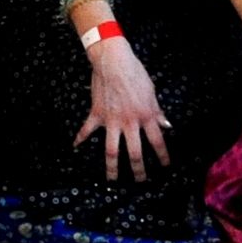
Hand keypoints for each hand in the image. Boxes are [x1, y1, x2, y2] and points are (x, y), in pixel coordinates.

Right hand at [74, 33, 172, 181]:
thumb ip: (157, 111)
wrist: (114, 61)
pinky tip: (75, 147)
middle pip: (135, 153)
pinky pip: (87, 130)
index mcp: (146, 115)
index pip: (157, 141)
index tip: (165, 167)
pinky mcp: (97, 114)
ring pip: (112, 150)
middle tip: (140, 182)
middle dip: (139, 170)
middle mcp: (130, 122)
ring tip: (112, 180)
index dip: (162, 156)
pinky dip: (80, 138)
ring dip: (112, 167)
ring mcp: (112, 120)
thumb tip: (166, 125)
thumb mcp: (152, 92)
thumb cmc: (135, 73)